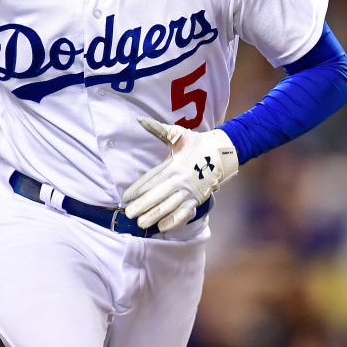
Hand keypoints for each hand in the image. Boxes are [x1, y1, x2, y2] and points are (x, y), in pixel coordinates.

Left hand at [122, 117, 238, 232]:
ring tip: (141, 224)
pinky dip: (173, 222)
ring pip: (169, 208)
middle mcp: (181, 181)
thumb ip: (157, 129)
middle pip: (158, 197)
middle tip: (128, 214)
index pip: (151, 181)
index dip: (137, 190)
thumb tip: (139, 119)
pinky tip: (162, 227)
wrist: (221, 153)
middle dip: (142, 207)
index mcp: (174, 166)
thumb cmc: (196, 143)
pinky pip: (184, 214)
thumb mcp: (177, 134)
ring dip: (154, 217)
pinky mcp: (197, 200)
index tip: (125, 197)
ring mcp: (189, 192)